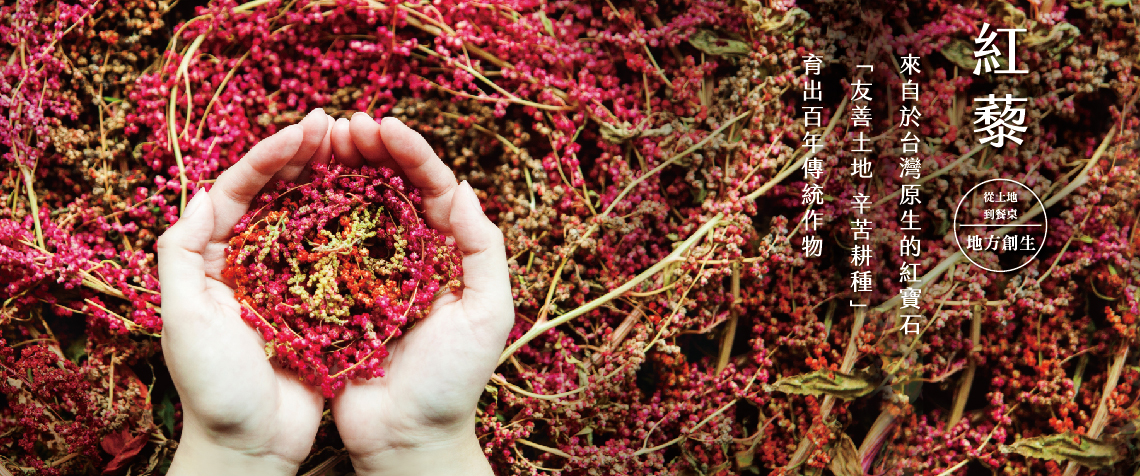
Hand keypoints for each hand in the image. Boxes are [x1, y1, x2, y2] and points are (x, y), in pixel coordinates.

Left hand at [157, 109, 334, 474]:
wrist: (251, 446)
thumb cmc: (212, 387)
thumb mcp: (183, 317)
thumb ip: (181, 253)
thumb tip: (202, 190)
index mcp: (212, 259)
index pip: (239, 190)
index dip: (271, 156)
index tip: (307, 130)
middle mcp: (249, 262)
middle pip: (277, 194)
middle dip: (305, 156)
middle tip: (340, 125)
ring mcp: (287, 282)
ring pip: (311, 216)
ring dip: (333, 181)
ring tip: (362, 150)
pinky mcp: (320, 305)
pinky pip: (338, 254)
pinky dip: (355, 224)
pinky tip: (380, 203)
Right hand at [328, 113, 513, 475]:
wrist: (407, 440)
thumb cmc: (454, 382)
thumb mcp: (488, 314)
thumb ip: (482, 249)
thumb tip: (460, 186)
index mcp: (445, 255)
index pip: (432, 188)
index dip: (410, 153)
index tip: (382, 125)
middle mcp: (407, 258)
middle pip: (389, 189)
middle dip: (369, 151)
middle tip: (343, 125)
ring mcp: (366, 277)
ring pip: (351, 209)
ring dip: (337, 172)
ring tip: (318, 143)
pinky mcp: (329, 299)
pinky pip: (319, 247)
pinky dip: (308, 214)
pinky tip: (292, 190)